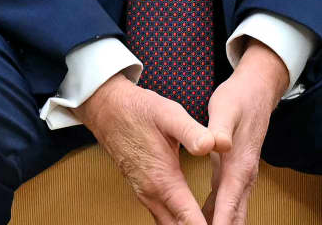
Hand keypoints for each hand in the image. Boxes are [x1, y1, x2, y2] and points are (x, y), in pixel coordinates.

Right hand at [76, 75, 227, 224]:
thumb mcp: (169, 114)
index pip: (191, 221)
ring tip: (212, 223)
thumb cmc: (138, 110)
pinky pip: (162, 217)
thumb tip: (215, 145)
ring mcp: (145, 194)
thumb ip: (192, 132)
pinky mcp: (143, 190)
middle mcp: (152, 193)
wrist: (106, 108)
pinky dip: (178, 223)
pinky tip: (190, 220)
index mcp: (164, 180)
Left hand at [200, 43, 290, 224]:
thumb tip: (218, 144)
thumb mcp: (225, 109)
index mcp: (239, 166)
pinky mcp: (235, 174)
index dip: (219, 224)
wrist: (257, 92)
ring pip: (232, 213)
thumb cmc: (238, 100)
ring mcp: (241, 177)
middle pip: (233, 217)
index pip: (228, 204)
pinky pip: (226, 203)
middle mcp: (244, 177)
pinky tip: (203, 222)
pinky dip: (216, 216)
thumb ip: (220, 128)